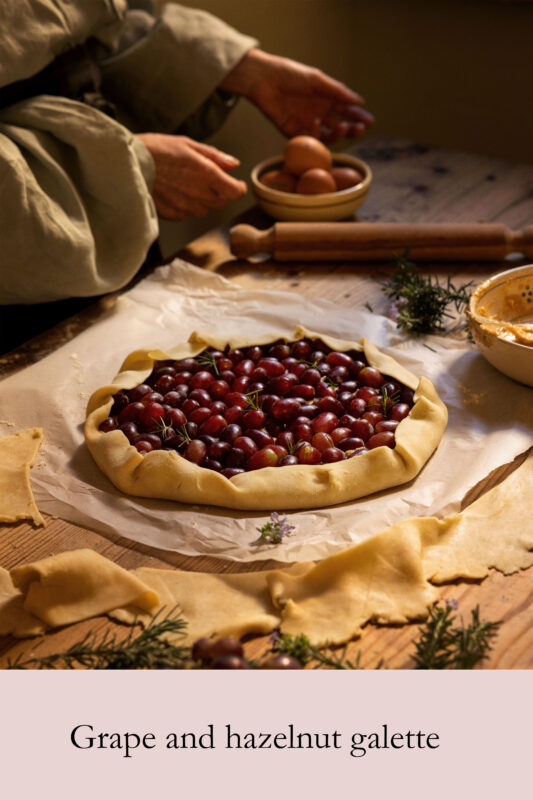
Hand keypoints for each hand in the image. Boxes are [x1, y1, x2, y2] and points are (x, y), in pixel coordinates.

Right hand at [136, 134, 246, 219]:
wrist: (126, 164)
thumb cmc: (155, 150)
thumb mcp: (187, 144)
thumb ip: (214, 156)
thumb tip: (233, 164)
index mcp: (206, 174)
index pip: (236, 191)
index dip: (238, 187)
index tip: (235, 183)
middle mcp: (199, 193)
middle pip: (221, 202)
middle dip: (219, 192)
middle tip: (205, 179)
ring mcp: (185, 206)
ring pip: (204, 210)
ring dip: (202, 201)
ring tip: (186, 184)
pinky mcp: (172, 214)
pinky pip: (186, 214)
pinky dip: (185, 206)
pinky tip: (174, 192)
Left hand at [220, 49, 373, 143]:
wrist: (265, 80)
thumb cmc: (290, 74)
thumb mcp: (317, 80)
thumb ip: (337, 91)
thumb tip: (360, 101)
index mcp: (326, 99)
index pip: (347, 111)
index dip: (359, 117)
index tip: (369, 122)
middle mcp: (319, 113)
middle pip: (340, 126)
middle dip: (352, 129)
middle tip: (359, 129)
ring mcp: (307, 124)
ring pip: (327, 136)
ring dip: (337, 134)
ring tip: (342, 127)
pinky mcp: (293, 132)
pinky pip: (308, 140)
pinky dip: (315, 135)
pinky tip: (316, 124)